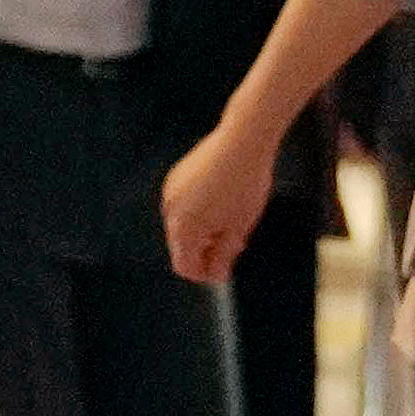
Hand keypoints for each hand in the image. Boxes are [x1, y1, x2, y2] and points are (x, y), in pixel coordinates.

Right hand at [157, 119, 276, 286]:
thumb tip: (216, 274)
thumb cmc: (244, 186)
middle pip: (180, 245)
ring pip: (182, 224)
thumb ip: (223, 255)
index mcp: (184, 229)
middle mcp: (170, 211)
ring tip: (229, 223)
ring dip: (201, 231)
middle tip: (231, 246)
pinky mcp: (177, 174)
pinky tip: (220, 203)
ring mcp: (171, 190)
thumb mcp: (238, 227)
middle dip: (203, 251)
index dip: (203, 274)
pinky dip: (197, 211)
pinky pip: (183, 204)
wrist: (242, 141)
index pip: (184, 266)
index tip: (223, 270)